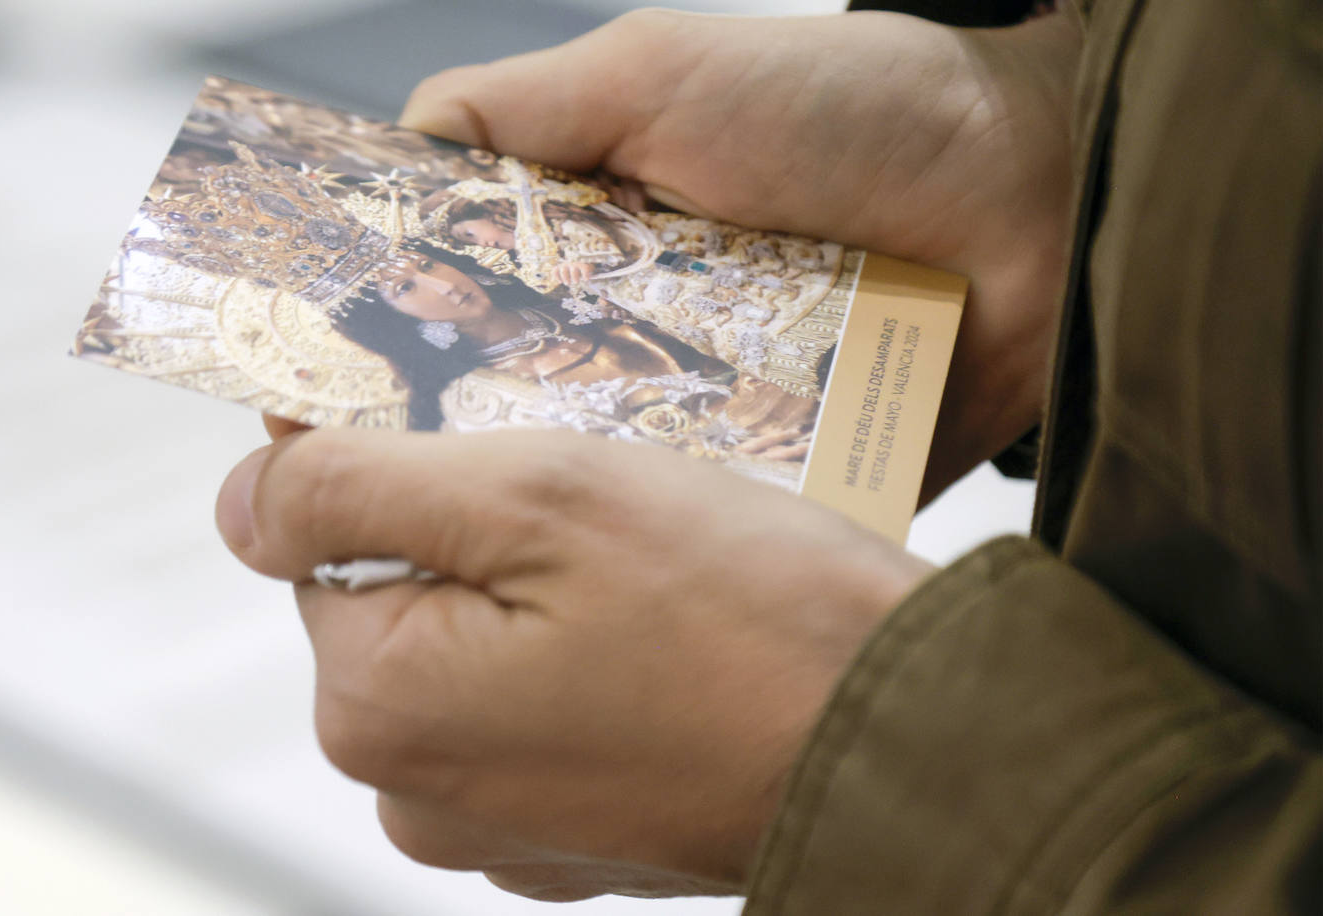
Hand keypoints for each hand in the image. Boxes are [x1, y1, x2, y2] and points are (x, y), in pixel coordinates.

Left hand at [216, 427, 931, 899]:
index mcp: (379, 707)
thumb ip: (356, 486)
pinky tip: (676, 640)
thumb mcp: (536, 496)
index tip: (492, 427)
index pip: (326, 538)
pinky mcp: (582, 837)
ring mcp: (505, 831)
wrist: (913, 747)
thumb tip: (245, 494)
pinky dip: (592, 661)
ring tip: (658, 570)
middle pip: (407, 601)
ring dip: (549, 595)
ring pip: (485, 652)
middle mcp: (420, 794)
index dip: (404, 464)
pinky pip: (550, 711)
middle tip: (604, 497)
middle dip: (487, 534)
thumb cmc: (742, 614)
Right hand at [401, 9, 1080, 501]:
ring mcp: (707, 402)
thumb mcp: (661, 69)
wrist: (1035, 196)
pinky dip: (660, 535)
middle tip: (369, 463)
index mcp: (596, 234)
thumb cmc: (854, 108)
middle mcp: (637, 321)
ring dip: (546, 488)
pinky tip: (602, 555)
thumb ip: (523, 107)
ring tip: (464, 524)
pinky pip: (700, 518)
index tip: (318, 368)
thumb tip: (400, 147)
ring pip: (597, 467)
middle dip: (446, 424)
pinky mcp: (778, 472)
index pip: (461, 288)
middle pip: (514, 390)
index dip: (392, 322)